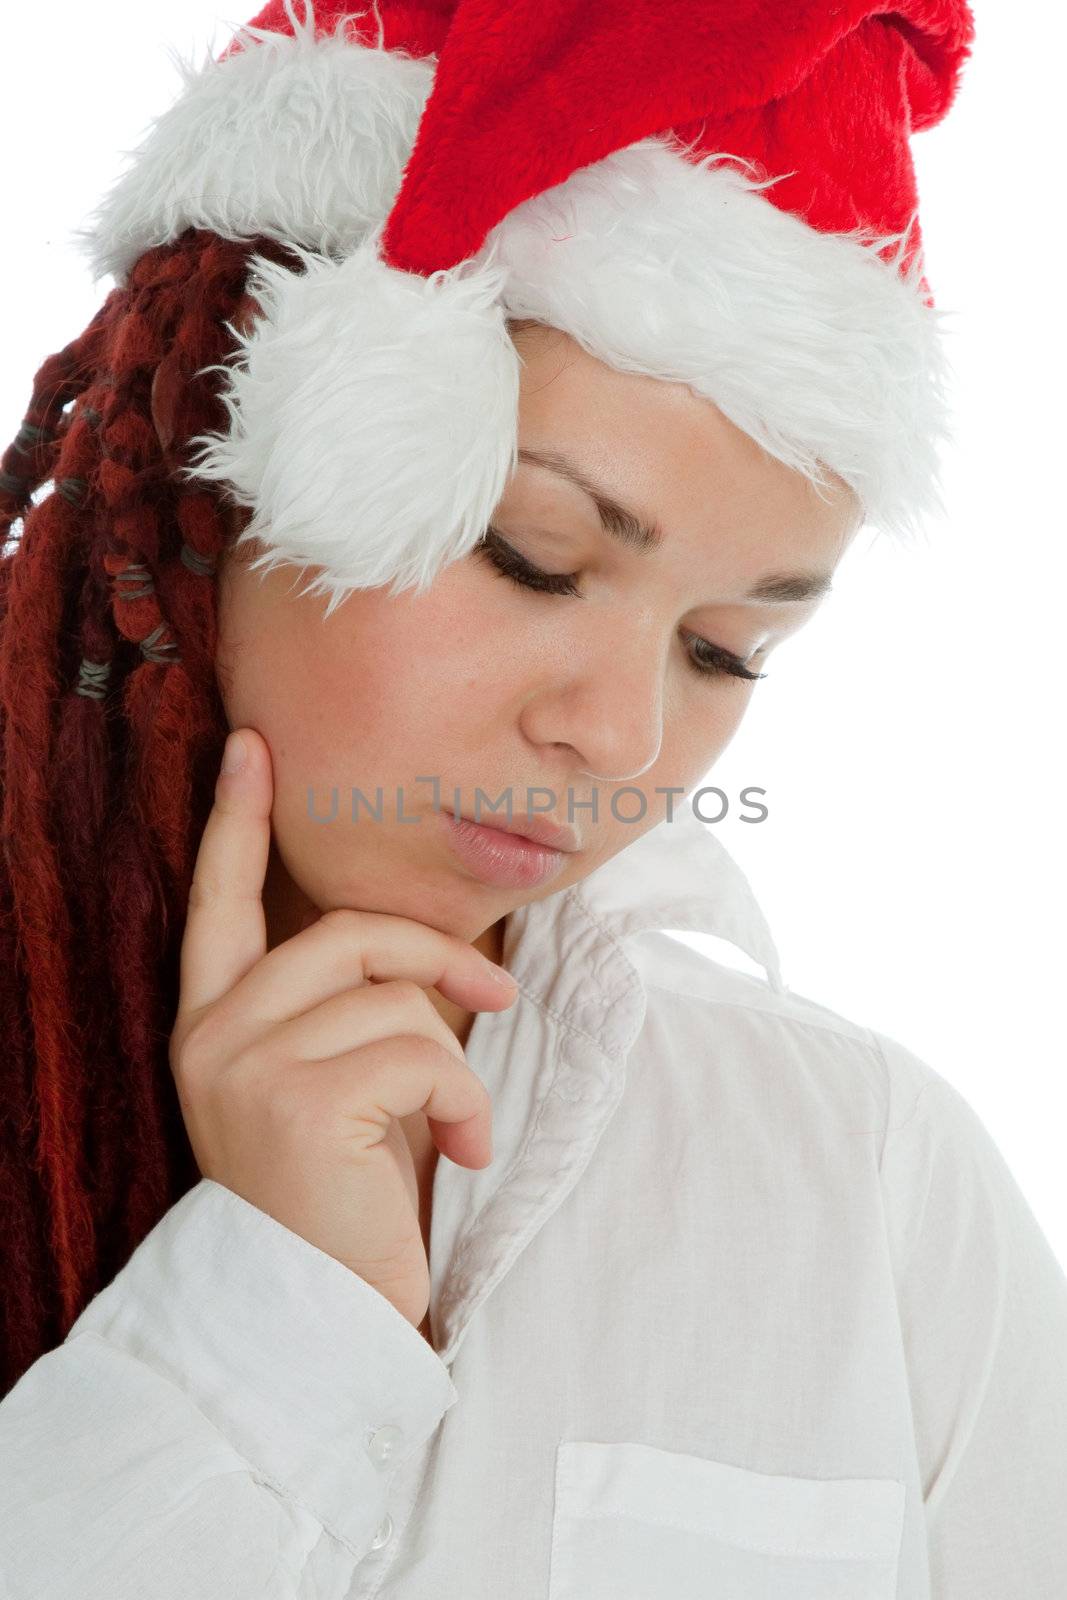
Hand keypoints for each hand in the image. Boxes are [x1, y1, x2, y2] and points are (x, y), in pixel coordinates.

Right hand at [168, 727, 517, 1330]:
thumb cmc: (346, 1197)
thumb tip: (433, 949)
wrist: (324, 1315)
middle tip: (497, 1002)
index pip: (218, 900)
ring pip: (393, 994)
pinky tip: (461, 1154)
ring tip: (457, 1128)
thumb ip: (354, 1007)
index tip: (250, 744)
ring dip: (455, 1062)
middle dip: (437, 957)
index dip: (234, 819)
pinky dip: (465, 1102)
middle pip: (345, 931)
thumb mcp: (343, 1085)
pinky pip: (421, 1050)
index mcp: (215, 1022)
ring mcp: (243, 1063)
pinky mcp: (297, 1097)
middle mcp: (211, 1034)